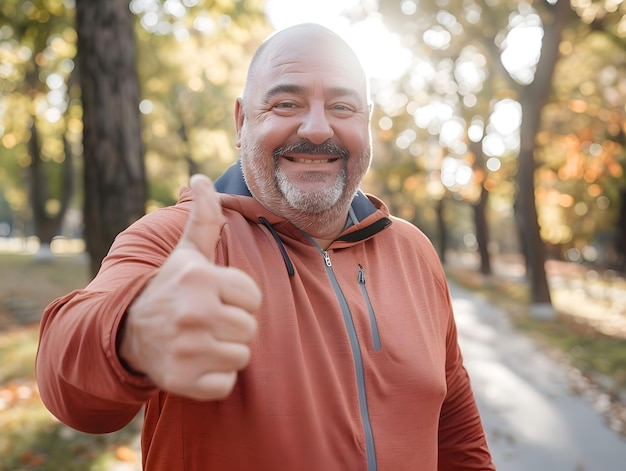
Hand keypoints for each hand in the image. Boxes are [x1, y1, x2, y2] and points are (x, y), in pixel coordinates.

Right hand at [119, 174, 260, 400]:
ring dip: (225, 351)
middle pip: (250, 328)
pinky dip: (214, 378)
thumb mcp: (187, 253)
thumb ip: (204, 218)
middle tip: (207, 321)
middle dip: (233, 326)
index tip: (215, 298)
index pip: (254, 297)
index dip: (238, 299)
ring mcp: (188, 349)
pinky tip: (194, 362)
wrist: (127, 331)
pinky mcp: (183, 381)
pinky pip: (226, 383)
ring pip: (242, 356)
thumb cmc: (170, 288)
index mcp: (201, 278)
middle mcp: (194, 312)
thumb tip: (201, 177)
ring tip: (201, 340)